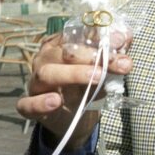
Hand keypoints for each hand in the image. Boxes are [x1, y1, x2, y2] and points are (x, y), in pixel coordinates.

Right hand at [16, 33, 132, 148]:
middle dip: (93, 57)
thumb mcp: (101, 70)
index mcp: (60, 45)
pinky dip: (39, 102)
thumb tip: (127, 36)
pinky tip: (55, 101)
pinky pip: (27, 103)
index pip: (77, 36)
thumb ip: (112, 54)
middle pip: (64, 53)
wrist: (73, 119)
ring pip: (47, 73)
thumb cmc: (85, 86)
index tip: (122, 42)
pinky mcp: (30, 106)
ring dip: (73, 74)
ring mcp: (36, 83)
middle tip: (119, 63)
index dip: (99, 38)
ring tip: (97, 77)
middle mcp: (45, 60)